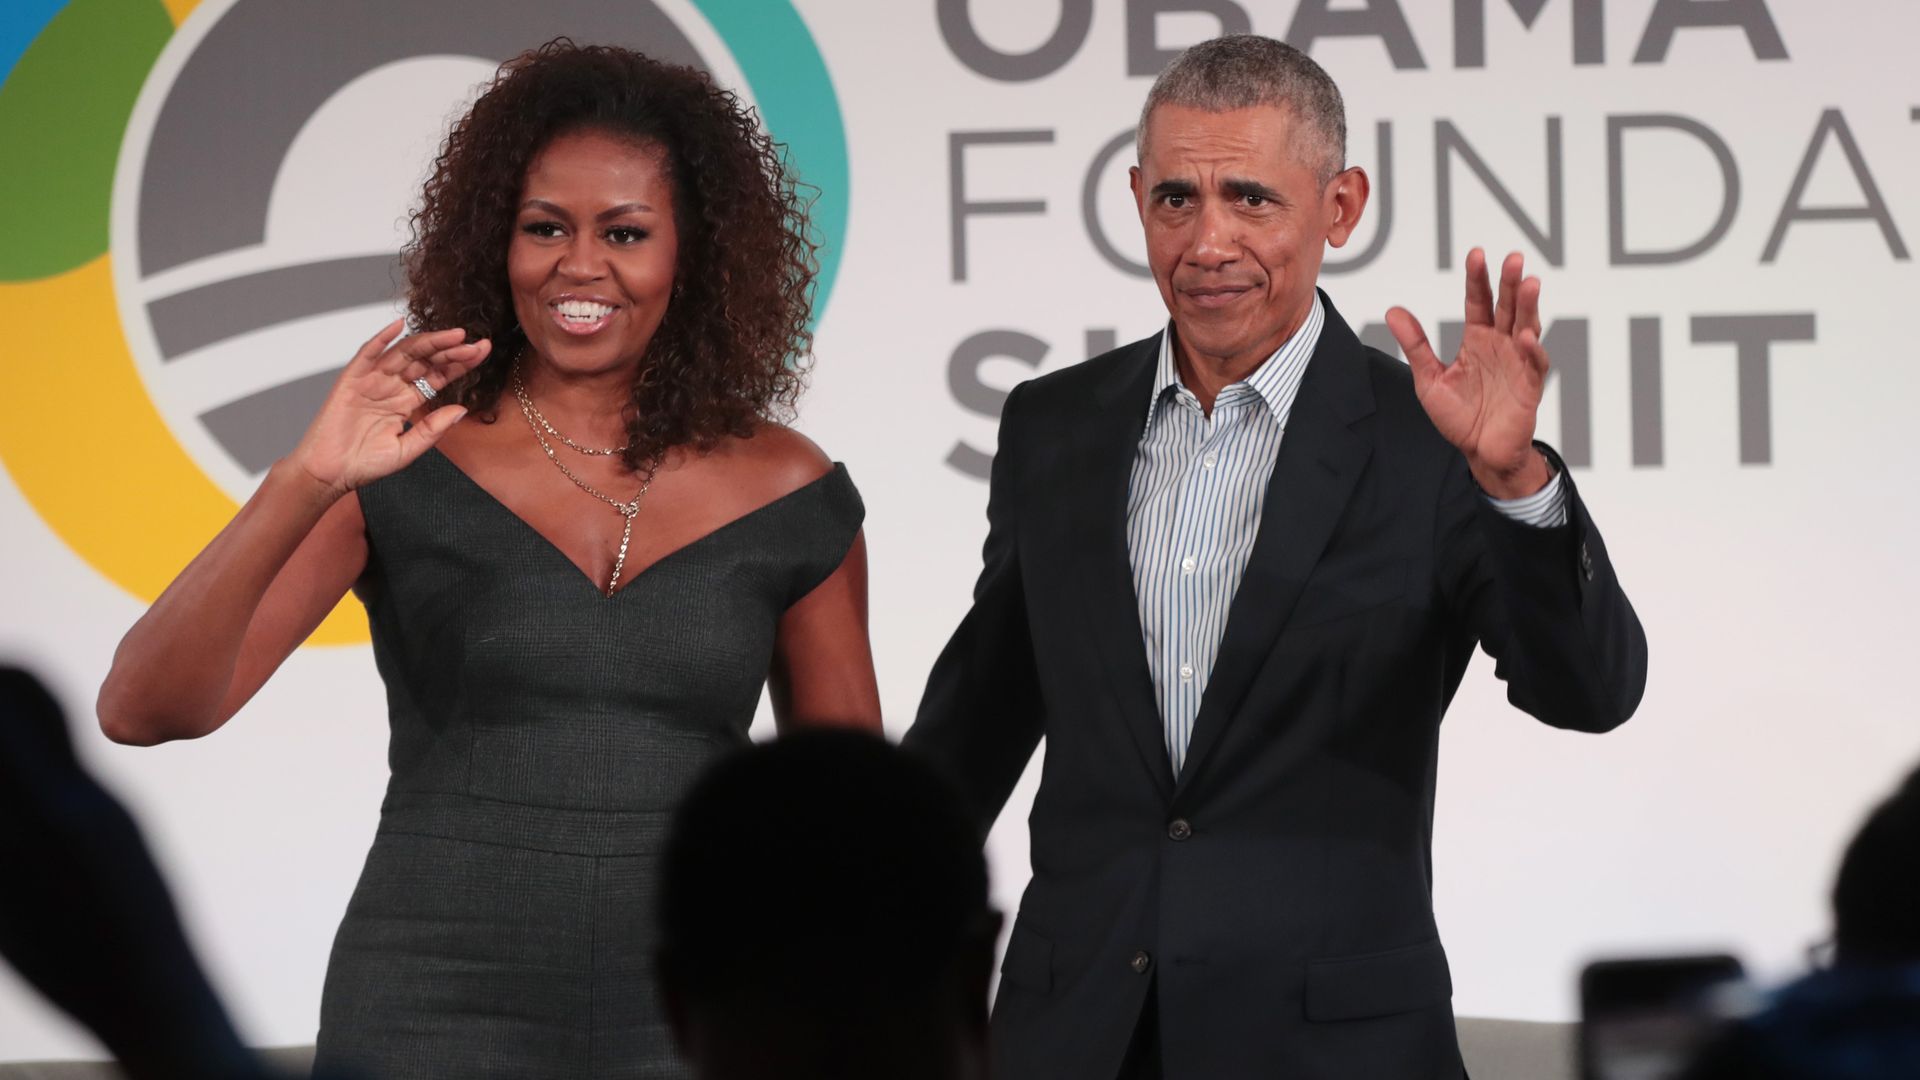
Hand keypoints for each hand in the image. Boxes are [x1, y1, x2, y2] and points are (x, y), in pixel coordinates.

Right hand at [285, 319, 490, 498]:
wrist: (330, 473)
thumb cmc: (365, 464)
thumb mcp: (407, 450)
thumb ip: (432, 429)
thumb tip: (461, 411)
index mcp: (407, 401)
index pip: (438, 376)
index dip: (460, 364)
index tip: (482, 353)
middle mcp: (392, 386)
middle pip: (426, 361)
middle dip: (452, 350)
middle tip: (476, 343)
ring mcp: (372, 380)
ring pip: (404, 354)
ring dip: (429, 342)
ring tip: (455, 335)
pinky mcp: (351, 380)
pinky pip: (367, 354)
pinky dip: (381, 339)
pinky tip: (398, 326)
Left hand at [1386, 248, 1551, 499]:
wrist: (1479, 451)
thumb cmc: (1459, 416)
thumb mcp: (1429, 378)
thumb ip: (1416, 345)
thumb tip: (1393, 311)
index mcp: (1478, 339)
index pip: (1479, 302)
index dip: (1478, 279)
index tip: (1476, 255)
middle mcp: (1501, 345)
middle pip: (1507, 307)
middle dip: (1509, 282)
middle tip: (1512, 257)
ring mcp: (1518, 363)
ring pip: (1527, 326)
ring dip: (1528, 306)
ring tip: (1528, 283)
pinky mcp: (1529, 385)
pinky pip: (1534, 363)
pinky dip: (1532, 349)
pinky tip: (1526, 337)